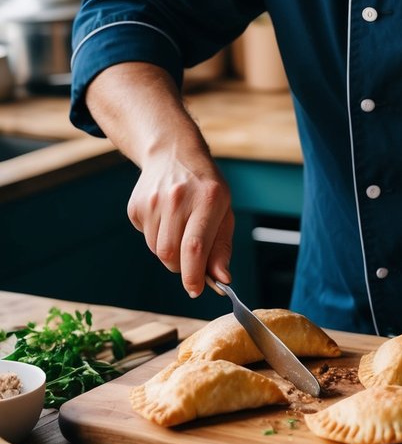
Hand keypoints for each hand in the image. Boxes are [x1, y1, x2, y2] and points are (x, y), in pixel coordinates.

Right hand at [126, 152, 233, 297]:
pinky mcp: (136, 206)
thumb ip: (222, 247)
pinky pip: (145, 237)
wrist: (172, 153)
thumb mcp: (224, 210)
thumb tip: (222, 280)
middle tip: (191, 261)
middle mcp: (177, 199)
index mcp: (208, 199)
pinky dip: (156, 238)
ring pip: (156, 250)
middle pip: (170, 254)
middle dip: (181, 268)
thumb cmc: (205, 188)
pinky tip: (165, 218)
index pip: (195, 247)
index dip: (194, 275)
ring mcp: (152, 201)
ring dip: (169, 252)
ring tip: (180, 229)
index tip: (196, 290)